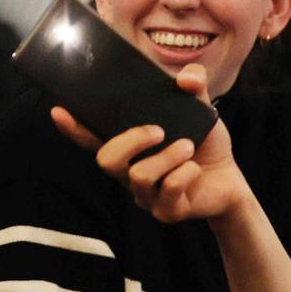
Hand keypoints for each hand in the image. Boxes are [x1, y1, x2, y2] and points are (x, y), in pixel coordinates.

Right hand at [49, 64, 245, 225]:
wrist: (230, 180)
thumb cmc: (204, 144)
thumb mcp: (200, 109)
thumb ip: (193, 85)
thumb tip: (186, 80)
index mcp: (129, 148)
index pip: (92, 139)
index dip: (74, 128)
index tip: (59, 110)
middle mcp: (129, 173)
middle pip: (106, 161)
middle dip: (131, 141)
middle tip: (160, 131)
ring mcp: (146, 195)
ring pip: (139, 176)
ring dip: (168, 156)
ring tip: (188, 147)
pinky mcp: (167, 211)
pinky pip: (169, 190)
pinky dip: (187, 173)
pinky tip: (196, 169)